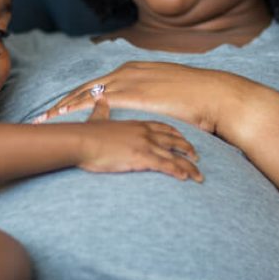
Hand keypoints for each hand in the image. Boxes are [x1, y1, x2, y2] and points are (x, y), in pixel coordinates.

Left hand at [36, 61, 253, 138]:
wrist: (214, 95)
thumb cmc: (197, 99)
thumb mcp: (169, 92)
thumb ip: (153, 97)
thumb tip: (149, 109)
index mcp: (134, 70)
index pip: (99, 84)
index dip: (78, 97)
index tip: (62, 108)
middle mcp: (127, 71)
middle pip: (86, 88)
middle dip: (64, 102)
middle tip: (44, 116)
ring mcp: (128, 81)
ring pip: (85, 94)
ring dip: (64, 107)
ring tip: (46, 120)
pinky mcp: (132, 94)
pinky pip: (96, 103)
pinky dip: (77, 110)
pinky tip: (64, 120)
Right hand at [73, 96, 202, 181]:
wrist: (80, 140)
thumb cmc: (86, 133)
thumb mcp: (97, 118)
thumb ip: (102, 110)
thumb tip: (99, 101)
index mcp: (137, 124)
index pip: (163, 127)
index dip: (176, 134)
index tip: (184, 140)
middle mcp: (145, 132)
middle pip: (174, 140)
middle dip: (188, 149)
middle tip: (198, 158)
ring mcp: (145, 144)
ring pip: (174, 155)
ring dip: (188, 166)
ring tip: (198, 176)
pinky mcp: (141, 157)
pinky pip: (165, 165)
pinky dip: (177, 171)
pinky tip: (185, 178)